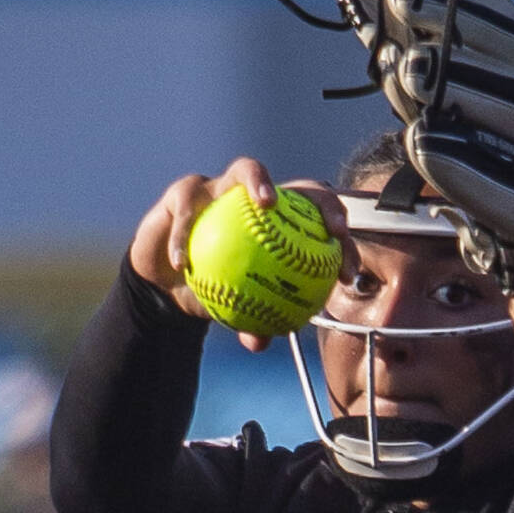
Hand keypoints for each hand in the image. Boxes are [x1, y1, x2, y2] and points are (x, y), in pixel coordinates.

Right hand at [129, 157, 354, 351]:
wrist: (166, 283)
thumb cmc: (211, 289)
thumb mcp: (233, 309)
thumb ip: (249, 321)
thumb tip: (262, 342)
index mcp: (279, 225)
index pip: (322, 226)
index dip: (343, 246)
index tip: (347, 273)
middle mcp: (256, 199)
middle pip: (300, 186)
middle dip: (324, 202)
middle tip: (332, 231)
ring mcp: (222, 187)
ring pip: (245, 169)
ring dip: (258, 181)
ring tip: (266, 203)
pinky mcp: (183, 192)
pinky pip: (188, 207)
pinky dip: (185, 234)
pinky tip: (182, 260)